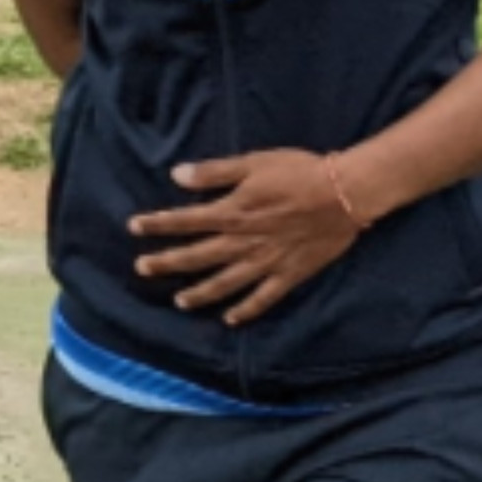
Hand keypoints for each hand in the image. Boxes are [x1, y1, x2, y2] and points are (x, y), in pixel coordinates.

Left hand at [125, 150, 361, 326]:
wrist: (347, 193)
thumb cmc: (299, 172)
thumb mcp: (253, 163)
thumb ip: (215, 173)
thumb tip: (177, 175)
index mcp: (233, 212)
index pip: (186, 220)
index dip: (158, 224)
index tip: (134, 227)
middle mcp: (244, 241)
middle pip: (198, 256)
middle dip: (167, 263)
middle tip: (141, 269)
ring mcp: (266, 261)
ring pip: (225, 283)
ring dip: (200, 293)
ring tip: (179, 302)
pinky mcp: (289, 274)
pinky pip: (263, 298)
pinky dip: (246, 310)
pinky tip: (230, 318)